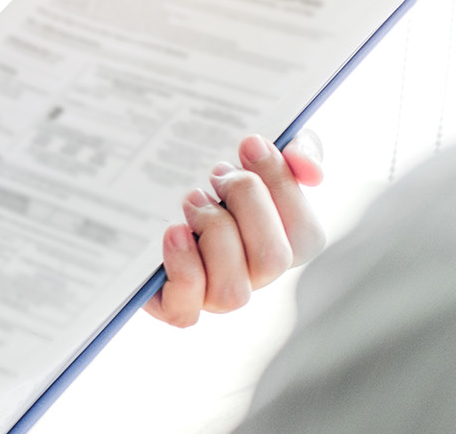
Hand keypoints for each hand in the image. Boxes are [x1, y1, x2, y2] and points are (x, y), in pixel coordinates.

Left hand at [144, 132, 325, 327]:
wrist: (145, 194)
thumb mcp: (261, 154)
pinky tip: (174, 231)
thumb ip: (301, 150)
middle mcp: (253, 276)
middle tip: (217, 174)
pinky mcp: (174, 304)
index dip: (282, 188)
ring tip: (192, 201)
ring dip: (214, 234)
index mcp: (282, 243)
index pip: (306, 236)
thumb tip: (310, 171)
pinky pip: (185, 312)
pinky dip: (183, 268)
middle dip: (246, 204)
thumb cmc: (215, 176)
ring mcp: (213, 295)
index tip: (250, 143)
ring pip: (233, 292)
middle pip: (273, 261)